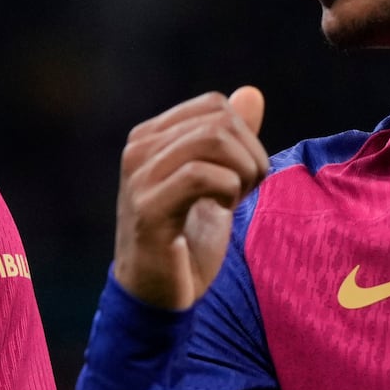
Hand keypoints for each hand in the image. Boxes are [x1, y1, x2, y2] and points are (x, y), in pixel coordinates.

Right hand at [114, 87, 268, 310]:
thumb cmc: (187, 241)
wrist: (158, 296)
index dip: (244, 136)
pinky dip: (228, 191)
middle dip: (250, 155)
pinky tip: (221, 211)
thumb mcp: (218, 183)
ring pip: (212, 140)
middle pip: (218, 120)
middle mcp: (138, 149)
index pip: (214, 105)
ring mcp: (139, 178)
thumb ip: (232, 139)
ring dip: (242, 172)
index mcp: (149, 137)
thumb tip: (252, 93)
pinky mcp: (148, 208)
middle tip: (245, 191)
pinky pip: (202, 175)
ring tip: (234, 200)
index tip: (241, 174)